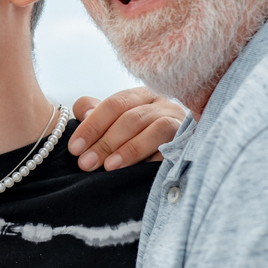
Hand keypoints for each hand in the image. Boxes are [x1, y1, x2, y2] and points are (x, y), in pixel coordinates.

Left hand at [67, 87, 184, 170]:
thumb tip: (84, 114)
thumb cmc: (142, 138)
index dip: (92, 126)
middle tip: (86, 164)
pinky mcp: (192, 141)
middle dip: (105, 142)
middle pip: (131, 118)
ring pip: (155, 129)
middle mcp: (162, 104)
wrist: (185, 159)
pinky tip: (141, 171)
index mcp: (141, 96)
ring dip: (130, 149)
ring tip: (109, 167)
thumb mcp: (116, 123)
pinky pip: (176, 146)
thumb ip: (95, 113)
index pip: (114, 104)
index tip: (74, 148)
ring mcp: (180, 121)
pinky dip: (156, 157)